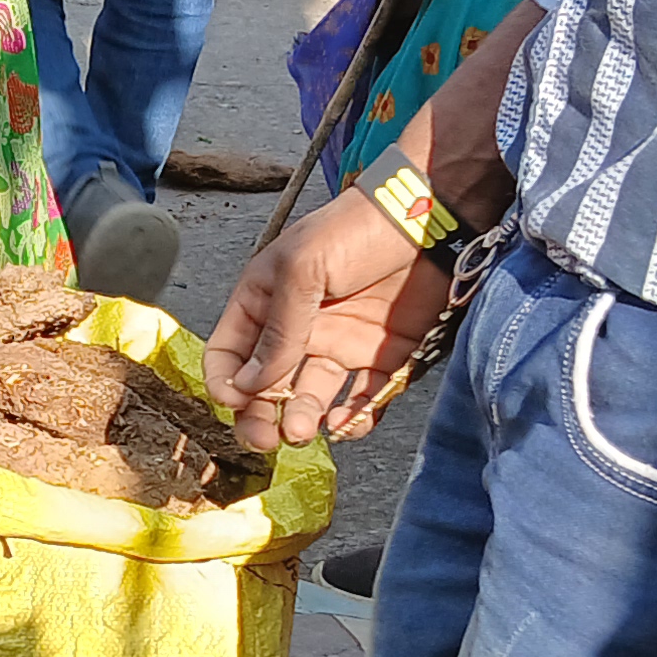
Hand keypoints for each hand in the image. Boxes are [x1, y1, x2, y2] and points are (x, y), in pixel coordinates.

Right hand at [205, 191, 446, 450]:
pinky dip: (352, 420)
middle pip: (264, 387)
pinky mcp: (381, 358)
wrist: (430, 218)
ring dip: (302, 420)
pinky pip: (361, 401)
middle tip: (266, 438)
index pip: (228, 354)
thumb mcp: (302, 269)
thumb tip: (247, 385)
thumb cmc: (357, 229)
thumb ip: (277, 329)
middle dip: (260, 416)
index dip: (226, 382)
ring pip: (309, 400)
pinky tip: (346, 423)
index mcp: (264, 301)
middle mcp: (297, 329)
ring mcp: (339, 345)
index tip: (236, 402)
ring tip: (305, 429)